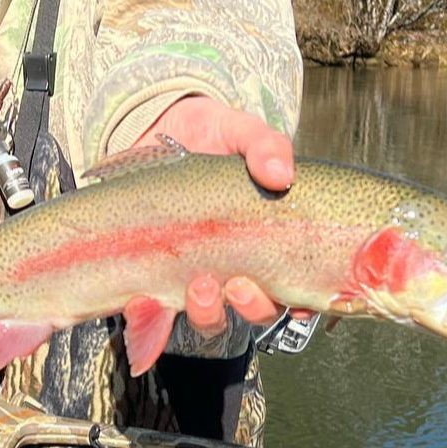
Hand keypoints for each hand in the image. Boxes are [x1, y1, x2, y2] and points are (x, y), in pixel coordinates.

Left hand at [135, 95, 310, 333]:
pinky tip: (141, 302)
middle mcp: (235, 264)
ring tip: (199, 286)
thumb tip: (281, 174)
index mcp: (266, 239)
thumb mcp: (240, 132)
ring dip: (208, 313)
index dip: (304, 301)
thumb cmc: (208, 134)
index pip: (298, 284)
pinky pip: (151, 313)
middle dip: (252, 306)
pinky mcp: (151, 274)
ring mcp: (193, 272)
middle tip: (239, 284)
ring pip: (209, 317)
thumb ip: (265, 146)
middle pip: (257, 308)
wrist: (152, 127)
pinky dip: (148, 319)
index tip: (299, 300)